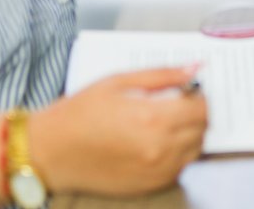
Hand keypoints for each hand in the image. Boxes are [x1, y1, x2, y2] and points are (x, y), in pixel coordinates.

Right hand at [28, 67, 206, 196]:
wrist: (51, 151)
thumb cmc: (80, 112)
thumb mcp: (120, 81)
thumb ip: (162, 75)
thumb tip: (195, 68)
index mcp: (153, 117)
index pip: (202, 108)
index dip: (199, 96)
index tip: (188, 90)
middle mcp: (159, 147)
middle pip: (202, 130)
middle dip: (196, 114)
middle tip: (179, 104)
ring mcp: (155, 171)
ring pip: (194, 151)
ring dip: (190, 135)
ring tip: (165, 123)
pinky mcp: (148, 186)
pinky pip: (179, 169)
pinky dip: (177, 155)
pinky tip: (156, 143)